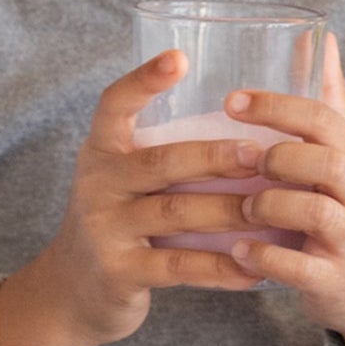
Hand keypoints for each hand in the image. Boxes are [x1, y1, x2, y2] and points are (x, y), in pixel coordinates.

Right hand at [28, 50, 266, 345]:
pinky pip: (178, 268)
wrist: (73, 288)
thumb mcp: (123, 178)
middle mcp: (98, 183)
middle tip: (259, 152)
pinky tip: (253, 269)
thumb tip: (246, 114)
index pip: (114, 104)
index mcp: (101, 150)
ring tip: (271, 210)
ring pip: (175, 214)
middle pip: (160, 162)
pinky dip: (219, 268)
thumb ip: (165, 151)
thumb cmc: (120, 219)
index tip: (179, 57)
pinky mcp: (119, 271)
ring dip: (228, 211)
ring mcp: (104, 228)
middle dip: (212, 156)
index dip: (143, 80)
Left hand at [224, 34, 344, 345]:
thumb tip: (314, 34)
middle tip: (241, 161)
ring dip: (268, 204)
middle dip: (278, 155)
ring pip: (316, 211)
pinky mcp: (335, 279)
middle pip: (328, 161)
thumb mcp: (339, 148)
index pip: (322, 117)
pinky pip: (302, 267)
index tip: (229, 101)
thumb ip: (324, 96)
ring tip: (239, 206)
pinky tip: (236, 251)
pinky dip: (266, 258)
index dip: (275, 106)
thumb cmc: (338, 200)